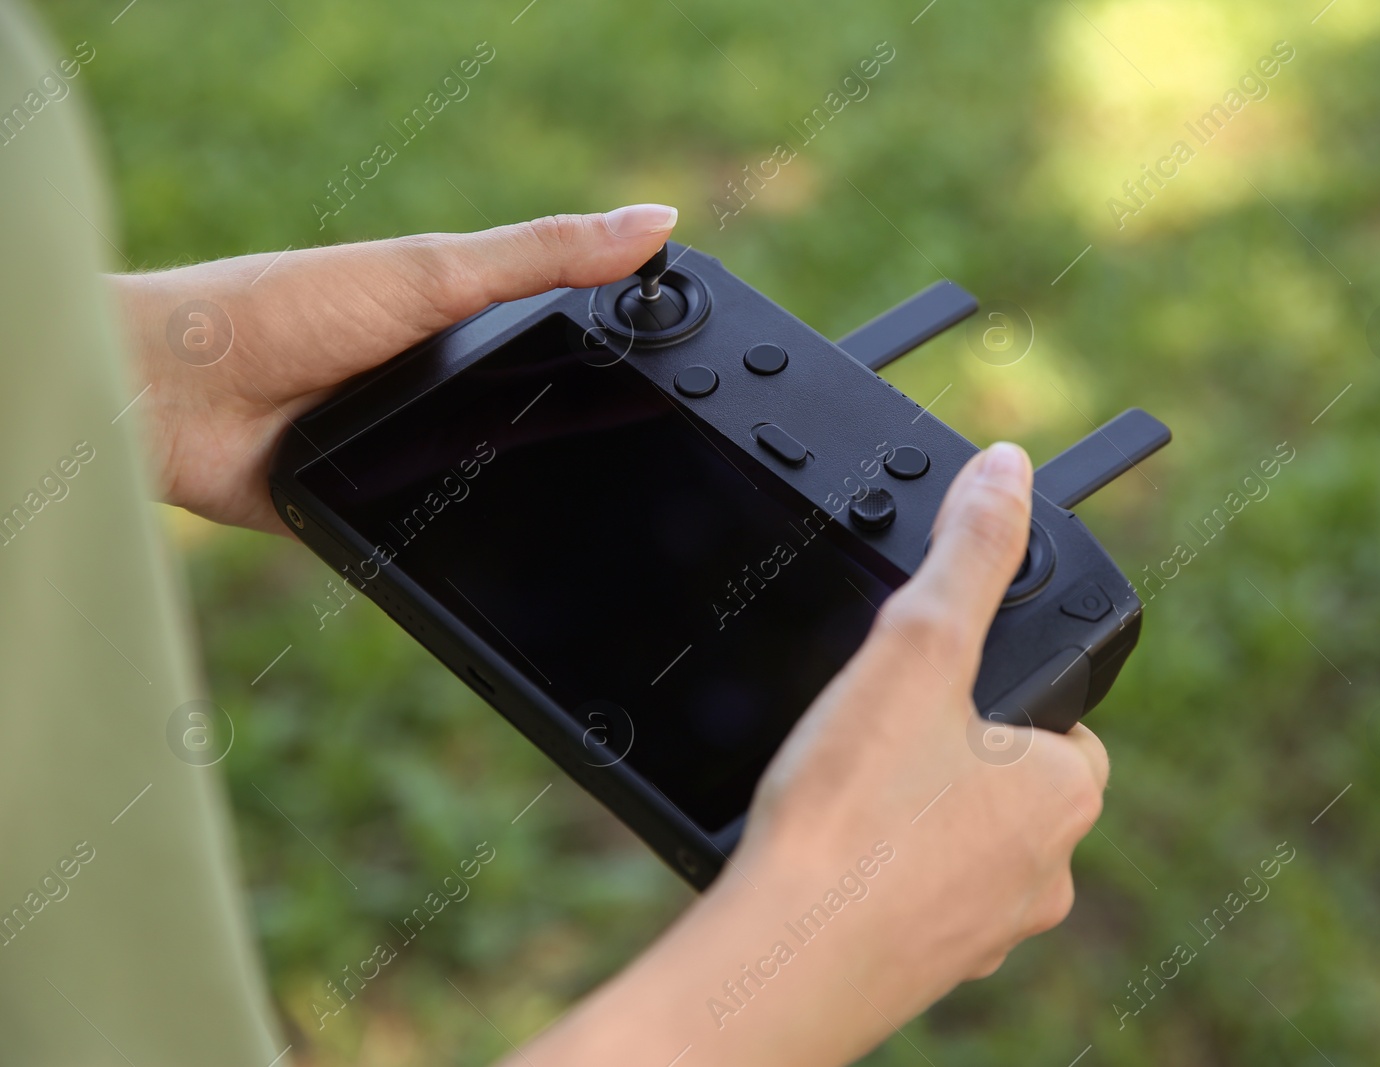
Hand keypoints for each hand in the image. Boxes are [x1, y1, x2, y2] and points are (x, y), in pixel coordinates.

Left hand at [112, 204, 679, 532]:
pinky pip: (443, 547)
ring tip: (608, 538)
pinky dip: (472, 557)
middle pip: (547, 430)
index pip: (573, 351)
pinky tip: (516, 572)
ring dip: (537, 511)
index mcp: (467, 329)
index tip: (698, 393)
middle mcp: (447, 396)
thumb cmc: (284, 308)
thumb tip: (656, 223)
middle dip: (599, 457)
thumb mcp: (433, 275)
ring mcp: (415, 460)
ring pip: (502, 496)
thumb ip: (541, 256)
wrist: (174, 394)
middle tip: (664, 484)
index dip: (633, 372)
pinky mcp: (381, 521)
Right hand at [519, 443, 1109, 1066]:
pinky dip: (880, 871)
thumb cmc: (853, 818)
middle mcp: (1048, 871)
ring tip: (844, 791)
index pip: (1058, 715)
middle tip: (873, 736)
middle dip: (946, 750)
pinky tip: (827, 852)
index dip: (995, 685)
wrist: (782, 960)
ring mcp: (991, 931)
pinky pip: (916, 897)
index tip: (934, 681)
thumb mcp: (914, 647)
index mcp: (1066, 791)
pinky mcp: (931, 970)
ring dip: (912, 813)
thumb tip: (1009, 471)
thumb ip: (968, 553)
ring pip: (960, 840)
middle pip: (1004, 776)